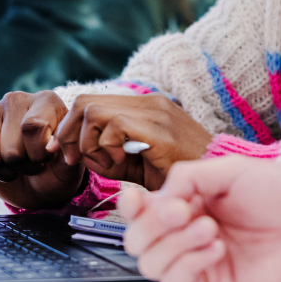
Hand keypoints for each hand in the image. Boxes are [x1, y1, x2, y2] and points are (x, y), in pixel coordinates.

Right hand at [0, 90, 87, 210]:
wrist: (38, 183)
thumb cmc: (56, 169)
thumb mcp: (70, 163)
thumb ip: (68, 151)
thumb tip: (50, 144)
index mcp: (46, 100)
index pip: (33, 127)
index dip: (39, 154)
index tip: (47, 159)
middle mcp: (17, 99)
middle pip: (11, 148)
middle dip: (22, 167)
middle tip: (31, 164)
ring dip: (4, 172)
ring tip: (15, 165)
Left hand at [58, 93, 213, 187]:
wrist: (216, 180)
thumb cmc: (180, 176)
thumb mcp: (135, 165)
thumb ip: (106, 157)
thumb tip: (77, 154)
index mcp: (142, 107)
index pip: (91, 101)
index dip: (69, 127)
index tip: (64, 153)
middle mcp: (147, 102)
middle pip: (85, 101)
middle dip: (68, 134)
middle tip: (74, 160)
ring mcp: (154, 111)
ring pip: (93, 110)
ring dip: (88, 141)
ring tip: (106, 163)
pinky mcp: (159, 127)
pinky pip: (113, 125)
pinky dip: (106, 146)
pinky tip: (121, 162)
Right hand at [121, 158, 280, 281]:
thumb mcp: (232, 171)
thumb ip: (188, 177)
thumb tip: (158, 195)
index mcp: (195, 201)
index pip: (145, 209)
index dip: (131, 205)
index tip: (135, 198)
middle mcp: (192, 232)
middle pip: (139, 238)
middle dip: (151, 223)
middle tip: (182, 211)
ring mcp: (202, 261)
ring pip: (151, 262)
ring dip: (173, 242)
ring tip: (209, 228)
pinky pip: (176, 281)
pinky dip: (188, 261)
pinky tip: (215, 247)